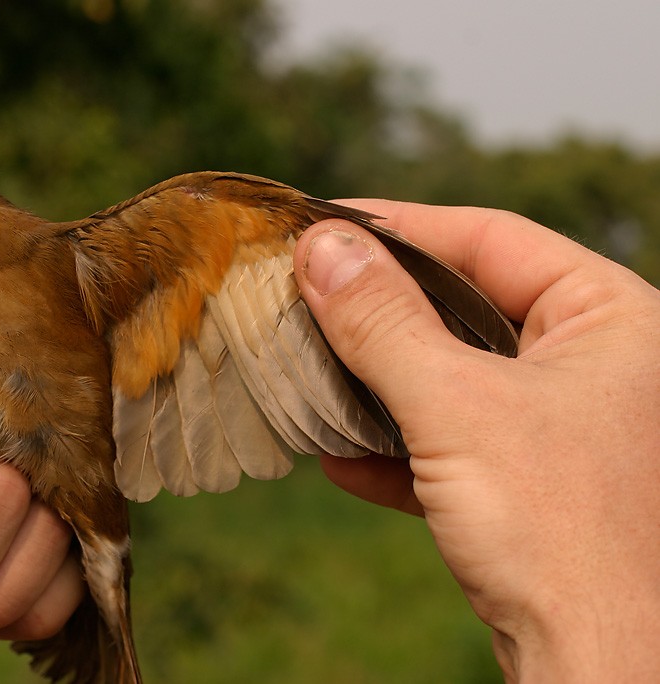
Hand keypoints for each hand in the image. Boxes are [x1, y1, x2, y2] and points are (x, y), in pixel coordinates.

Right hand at [294, 202, 659, 681]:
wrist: (595, 666)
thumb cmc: (556, 530)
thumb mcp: (455, 407)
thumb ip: (384, 321)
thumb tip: (321, 247)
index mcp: (612, 319)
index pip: (491, 239)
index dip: (399, 229)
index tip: (322, 226)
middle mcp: (597, 364)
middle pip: (464, 308)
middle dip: (379, 316)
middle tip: (303, 300)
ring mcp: (565, 427)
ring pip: (452, 378)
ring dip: (377, 387)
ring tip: (310, 379)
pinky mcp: (534, 484)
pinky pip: (453, 443)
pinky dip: (398, 449)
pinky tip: (340, 459)